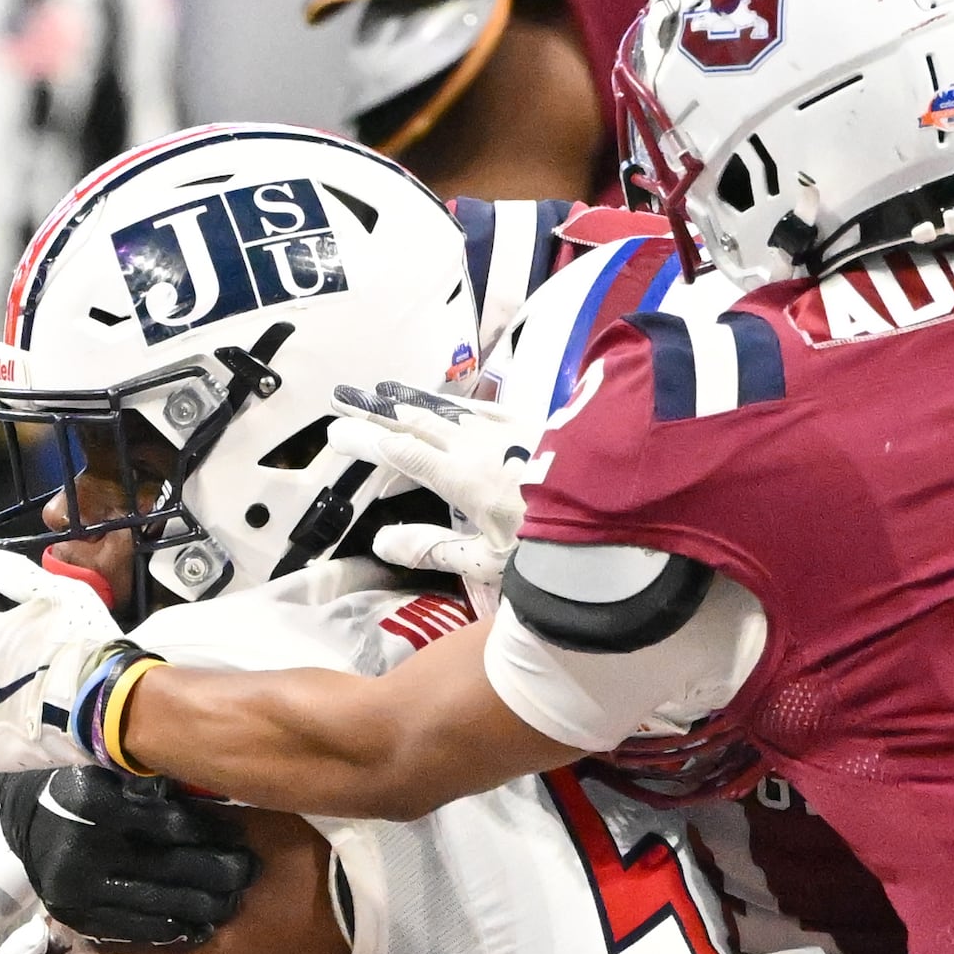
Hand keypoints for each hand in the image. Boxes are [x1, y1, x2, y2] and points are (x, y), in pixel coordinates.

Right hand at [3, 766, 258, 949]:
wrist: (27, 816)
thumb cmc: (84, 784)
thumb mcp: (113, 770)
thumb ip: (154, 783)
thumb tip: (216, 794)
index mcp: (95, 804)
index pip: (168, 825)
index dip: (210, 833)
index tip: (239, 837)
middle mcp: (83, 849)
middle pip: (167, 868)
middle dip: (215, 875)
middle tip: (247, 874)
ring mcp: (76, 888)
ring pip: (153, 904)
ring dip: (199, 908)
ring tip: (230, 905)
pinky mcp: (72, 915)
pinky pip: (127, 929)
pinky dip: (165, 931)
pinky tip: (195, 929)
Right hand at [330, 378, 542, 552]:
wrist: (617, 508)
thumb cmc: (549, 546)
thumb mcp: (488, 562)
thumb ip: (432, 548)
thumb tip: (380, 540)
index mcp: (462, 478)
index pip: (404, 455)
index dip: (368, 443)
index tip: (336, 433)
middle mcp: (477, 445)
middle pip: (417, 423)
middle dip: (378, 413)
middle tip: (343, 400)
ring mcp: (505, 430)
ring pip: (447, 410)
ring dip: (411, 401)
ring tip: (382, 391)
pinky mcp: (531, 424)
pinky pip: (482, 407)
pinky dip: (455, 404)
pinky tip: (448, 404)